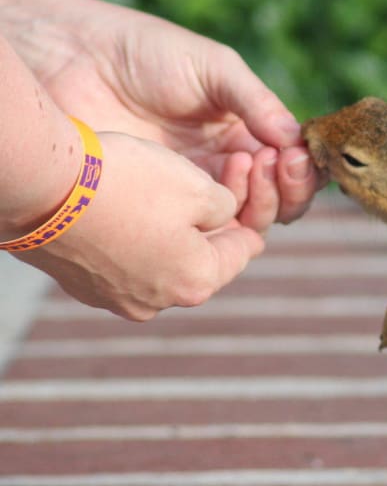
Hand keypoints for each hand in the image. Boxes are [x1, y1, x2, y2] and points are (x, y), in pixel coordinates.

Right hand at [14, 132, 264, 320]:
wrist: (41, 186)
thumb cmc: (128, 183)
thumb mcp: (198, 187)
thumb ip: (226, 207)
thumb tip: (225, 215)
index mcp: (197, 282)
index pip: (242, 250)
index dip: (247, 218)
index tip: (247, 197)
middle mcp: (158, 302)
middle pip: (199, 263)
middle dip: (204, 229)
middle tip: (204, 193)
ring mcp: (115, 299)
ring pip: (159, 263)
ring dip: (165, 235)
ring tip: (158, 198)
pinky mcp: (81, 286)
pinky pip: (119, 262)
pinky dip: (127, 240)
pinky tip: (120, 209)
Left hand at [16, 1, 320, 230]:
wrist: (79, 63)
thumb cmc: (148, 54)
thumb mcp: (215, 68)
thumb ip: (257, 102)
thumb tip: (296, 141)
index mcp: (248, 135)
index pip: (293, 168)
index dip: (303, 168)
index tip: (292, 153)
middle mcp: (230, 168)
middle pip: (280, 202)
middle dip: (288, 187)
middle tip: (275, 162)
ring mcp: (198, 192)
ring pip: (250, 221)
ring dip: (261, 200)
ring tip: (244, 163)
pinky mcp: (168, 210)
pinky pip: (209, 230)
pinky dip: (223, 214)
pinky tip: (212, 182)